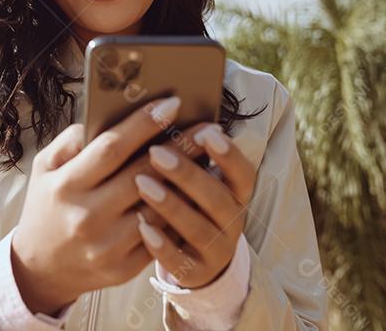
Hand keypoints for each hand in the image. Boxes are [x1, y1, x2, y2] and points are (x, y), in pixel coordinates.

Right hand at [10, 95, 210, 313]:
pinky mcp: (123, 268)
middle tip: (206, 126)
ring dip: (187, 181)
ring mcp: (107, 245)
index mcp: (66, 186)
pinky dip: (180, 212)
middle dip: (179, 146)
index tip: (172, 103)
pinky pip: (161, 235)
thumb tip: (111, 117)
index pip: (111, 148)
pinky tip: (195, 192)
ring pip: (158, 207)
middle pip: (143, 174)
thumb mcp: (45, 168)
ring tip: (208, 156)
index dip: (144, 123)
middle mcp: (86, 216)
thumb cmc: (48, 206)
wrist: (41, 268)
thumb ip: (72, 140)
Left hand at [134, 122, 256, 288]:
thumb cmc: (186, 201)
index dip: (228, 155)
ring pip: (198, 228)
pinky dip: (161, 243)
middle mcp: (232, 221)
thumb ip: (185, 153)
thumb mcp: (193, 179)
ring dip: (171, 204)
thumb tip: (160, 112)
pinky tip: (142, 226)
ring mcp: (216, 250)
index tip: (207, 132)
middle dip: (188, 174)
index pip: (243, 173)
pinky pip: (179, 260)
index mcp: (235, 193)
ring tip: (142, 184)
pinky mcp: (194, 273)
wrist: (191, 257)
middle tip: (156, 152)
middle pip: (217, 198)